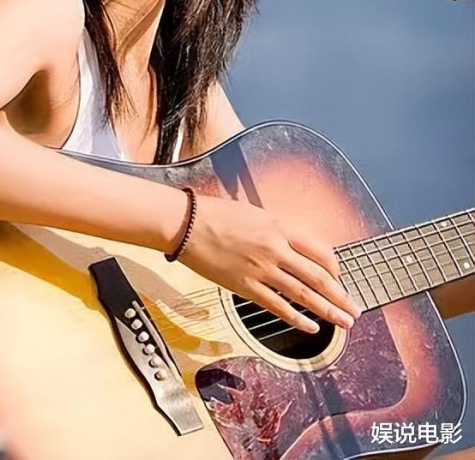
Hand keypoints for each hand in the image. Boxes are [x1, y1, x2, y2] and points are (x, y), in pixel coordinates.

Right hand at [180, 195, 361, 332]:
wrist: (187, 224)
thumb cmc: (218, 214)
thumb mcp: (256, 214)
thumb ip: (277, 230)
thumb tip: (295, 247)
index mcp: (280, 226)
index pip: (320, 250)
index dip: (335, 268)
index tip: (340, 277)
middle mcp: (277, 248)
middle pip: (319, 277)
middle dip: (341, 296)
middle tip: (355, 309)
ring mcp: (262, 270)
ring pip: (305, 295)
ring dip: (329, 311)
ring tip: (344, 322)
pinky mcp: (246, 287)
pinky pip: (279, 307)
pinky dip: (298, 319)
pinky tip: (312, 328)